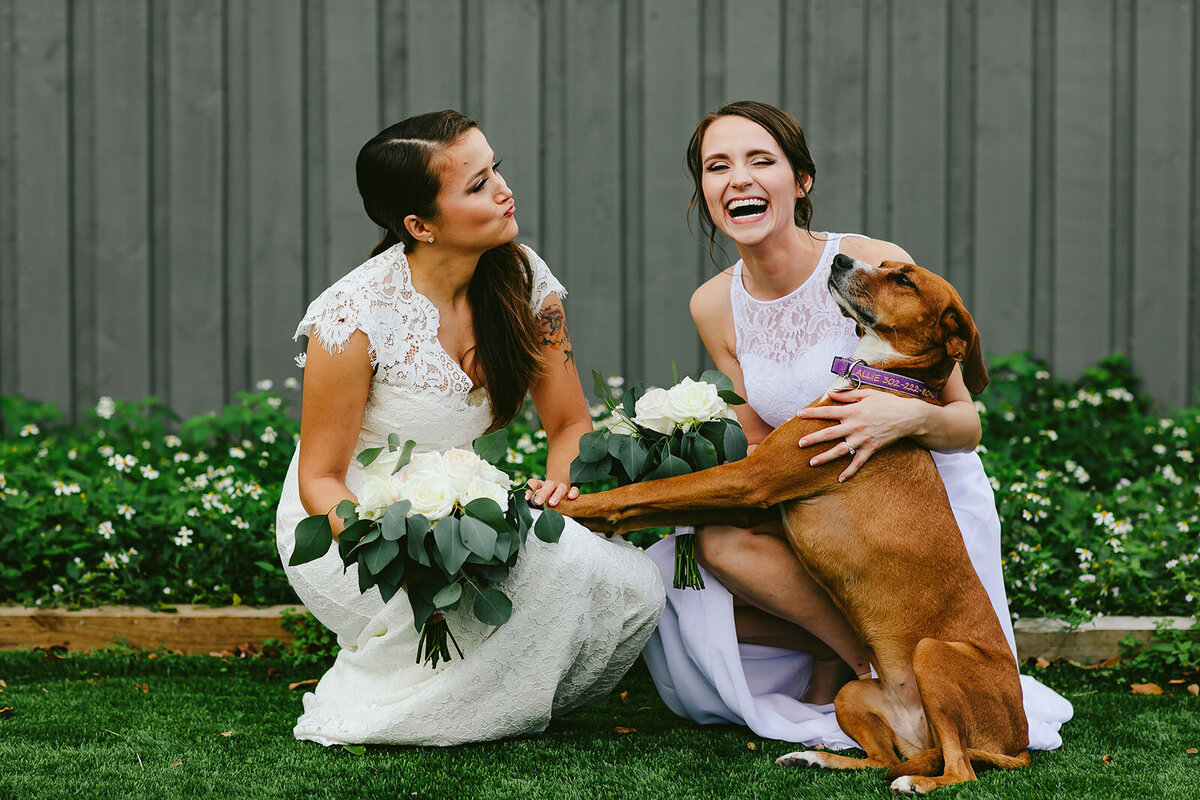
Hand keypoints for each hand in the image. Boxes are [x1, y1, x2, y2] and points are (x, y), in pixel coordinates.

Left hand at [525, 477, 579, 506]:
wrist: (559, 493)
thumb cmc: (546, 500)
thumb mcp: (539, 500)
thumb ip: (533, 504)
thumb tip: (527, 513)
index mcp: (541, 485)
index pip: (534, 483)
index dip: (529, 489)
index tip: (525, 498)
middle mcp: (552, 485)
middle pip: (548, 485)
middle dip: (543, 493)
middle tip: (538, 502)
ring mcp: (562, 487)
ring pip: (561, 488)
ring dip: (556, 495)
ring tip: (552, 503)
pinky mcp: (572, 491)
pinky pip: (575, 489)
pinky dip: (573, 492)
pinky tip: (570, 497)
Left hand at [794, 389, 924, 481]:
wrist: (908, 416)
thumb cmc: (887, 402)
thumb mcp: (867, 393)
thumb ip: (847, 395)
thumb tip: (831, 393)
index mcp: (852, 411)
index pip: (828, 411)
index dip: (812, 413)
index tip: (798, 414)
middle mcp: (855, 426)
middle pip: (829, 434)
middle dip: (813, 439)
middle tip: (799, 444)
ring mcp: (862, 439)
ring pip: (840, 450)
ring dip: (825, 457)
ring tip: (812, 463)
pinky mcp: (871, 449)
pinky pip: (858, 462)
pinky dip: (849, 471)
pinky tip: (840, 479)